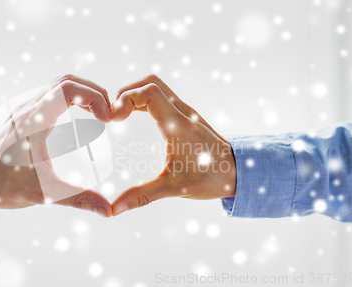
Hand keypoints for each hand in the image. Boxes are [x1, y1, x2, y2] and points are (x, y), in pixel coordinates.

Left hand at [0, 75, 112, 219]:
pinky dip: (68, 98)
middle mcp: (26, 109)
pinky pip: (48, 94)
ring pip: (57, 85)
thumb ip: (79, 199)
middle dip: (93, 92)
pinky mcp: (20, 114)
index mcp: (33, 122)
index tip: (107, 118)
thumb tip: (108, 210)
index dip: (95, 97)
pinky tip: (76, 118)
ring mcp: (21, 109)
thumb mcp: (44, 194)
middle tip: (108, 114)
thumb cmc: (1, 187)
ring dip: (81, 93)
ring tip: (97, 114)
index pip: (69, 89)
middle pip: (67, 81)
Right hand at [111, 75, 236, 215]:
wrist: (238, 172)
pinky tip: (134, 115)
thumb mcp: (173, 189)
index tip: (114, 119)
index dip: (126, 99)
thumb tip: (114, 209)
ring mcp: (185, 112)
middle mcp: (182, 113)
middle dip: (127, 93)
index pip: (150, 93)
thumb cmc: (210, 179)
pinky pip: (162, 96)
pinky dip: (144, 100)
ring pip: (157, 86)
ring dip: (135, 94)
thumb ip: (141, 196)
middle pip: (151, 82)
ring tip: (120, 114)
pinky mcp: (185, 116)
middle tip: (114, 115)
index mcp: (178, 126)